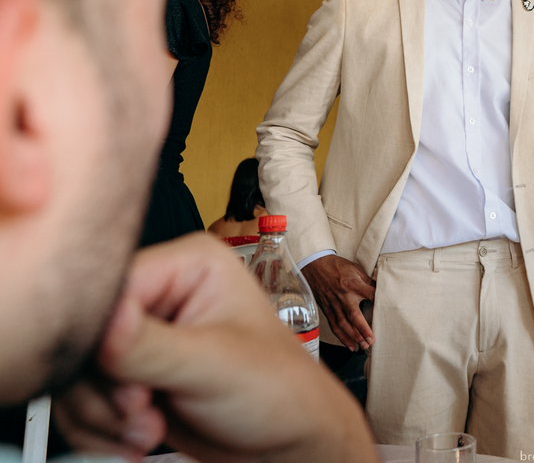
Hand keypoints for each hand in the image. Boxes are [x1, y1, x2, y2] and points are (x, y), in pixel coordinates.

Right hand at [55, 234, 376, 462]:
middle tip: (141, 410)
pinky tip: (136, 439)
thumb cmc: (279, 389)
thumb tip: (102, 319)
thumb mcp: (215, 364)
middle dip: (105, 387)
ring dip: (102, 414)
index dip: (103, 338)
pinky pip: (81, 398)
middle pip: (86, 332)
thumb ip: (151, 344)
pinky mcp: (130, 373)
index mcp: (190, 265)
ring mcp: (142, 335)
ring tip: (148, 430)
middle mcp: (162, 293)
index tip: (125, 377)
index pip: (112, 286)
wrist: (286, 438)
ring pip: (77, 371)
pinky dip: (99, 428)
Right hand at [303, 254, 376, 350]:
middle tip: (371, 340)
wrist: (315, 266)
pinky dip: (342, 337)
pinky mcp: (327, 309)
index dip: (379, 301)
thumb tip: (380, 289)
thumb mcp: (356, 269)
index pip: (370, 294)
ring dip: (353, 337)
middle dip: (363, 330)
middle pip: (354, 315)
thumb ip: (367, 281)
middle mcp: (344, 296)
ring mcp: (334, 304)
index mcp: (353, 284)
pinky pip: (334, 326)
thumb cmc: (336, 266)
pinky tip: (350, 345)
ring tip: (363, 346)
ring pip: (343, 324)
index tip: (388, 310)